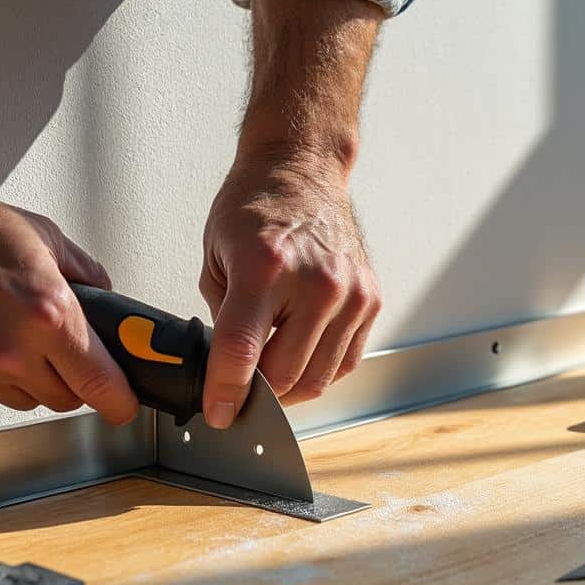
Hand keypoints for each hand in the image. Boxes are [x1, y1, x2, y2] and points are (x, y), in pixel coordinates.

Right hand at [0, 187, 139, 422]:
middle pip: (67, 400)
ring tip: (12, 334)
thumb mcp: (44, 237)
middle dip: (73, 380)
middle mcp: (14, 350)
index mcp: (47, 313)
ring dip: (31, 379)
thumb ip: (86, 275)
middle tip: (63, 351)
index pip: (100, 384)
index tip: (124, 405)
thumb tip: (106, 300)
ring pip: (28, 401)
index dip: (120, 401)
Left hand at [199, 154, 381, 426]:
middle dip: (256, 394)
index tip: (218, 413)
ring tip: (268, 375)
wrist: (302, 171)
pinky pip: (344, 361)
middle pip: (284, 374)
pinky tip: (299, 356)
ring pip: (318, 377)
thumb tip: (226, 369)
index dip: (226, 392)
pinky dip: (319, 370)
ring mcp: (349, 293)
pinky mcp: (369, 300)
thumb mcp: (215, 257)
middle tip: (239, 392)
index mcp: (266, 267)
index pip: (243, 350)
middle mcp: (315, 282)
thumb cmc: (255, 206)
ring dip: (288, 388)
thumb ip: (220, 318)